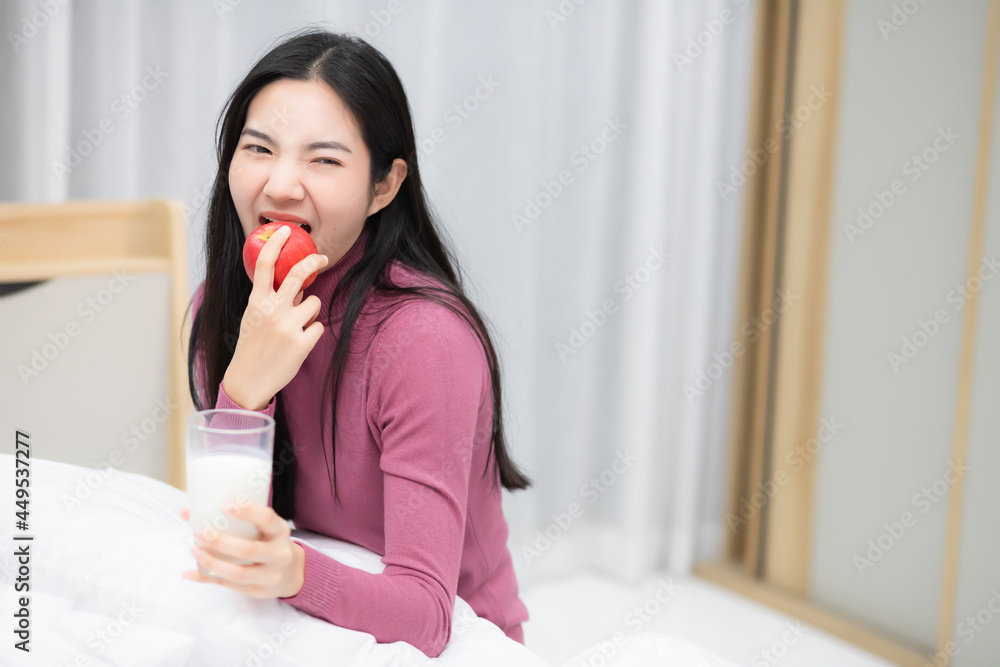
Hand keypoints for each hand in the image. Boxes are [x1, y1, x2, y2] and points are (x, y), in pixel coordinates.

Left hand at [179, 504, 304, 598]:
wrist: (290, 572)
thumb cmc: (268, 542)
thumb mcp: (263, 528)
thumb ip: (234, 520)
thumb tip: (187, 512)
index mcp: (280, 532)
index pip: (266, 519)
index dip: (247, 512)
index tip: (224, 506)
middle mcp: (279, 554)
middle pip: (249, 550)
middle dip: (221, 542)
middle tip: (199, 532)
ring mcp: (270, 576)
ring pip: (239, 573)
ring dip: (212, 562)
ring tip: (195, 550)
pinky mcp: (258, 591)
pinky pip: (229, 586)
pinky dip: (207, 578)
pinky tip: (189, 572)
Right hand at [225, 225, 328, 410]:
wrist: (248, 381)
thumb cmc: (252, 347)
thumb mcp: (254, 318)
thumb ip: (272, 300)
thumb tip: (298, 286)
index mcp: (256, 302)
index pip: (263, 265)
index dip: (274, 244)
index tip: (285, 230)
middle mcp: (272, 311)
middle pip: (296, 275)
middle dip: (312, 262)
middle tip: (322, 257)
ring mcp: (288, 327)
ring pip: (314, 302)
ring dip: (310, 311)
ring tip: (297, 326)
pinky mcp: (302, 343)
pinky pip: (318, 325)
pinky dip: (312, 332)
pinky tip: (298, 343)